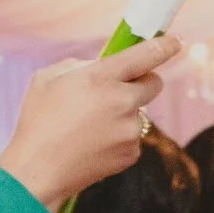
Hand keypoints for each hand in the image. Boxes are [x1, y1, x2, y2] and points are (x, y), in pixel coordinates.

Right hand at [0, 35, 182, 210]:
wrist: (38, 170)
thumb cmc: (38, 120)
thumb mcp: (49, 77)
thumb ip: (82, 65)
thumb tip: (105, 65)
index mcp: (101, 77)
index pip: (147, 55)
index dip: (165, 46)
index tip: (175, 42)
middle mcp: (123, 101)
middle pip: (155, 83)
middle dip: (143, 81)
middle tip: (121, 86)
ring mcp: (130, 129)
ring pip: (139, 112)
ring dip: (123, 113)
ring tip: (89, 126)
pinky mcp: (132, 152)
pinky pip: (132, 136)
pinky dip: (118, 137)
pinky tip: (92, 143)